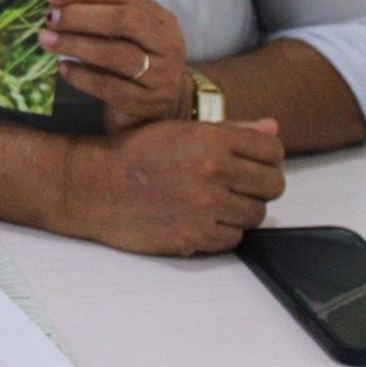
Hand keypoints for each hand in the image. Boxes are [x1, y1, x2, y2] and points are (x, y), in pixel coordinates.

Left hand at [41, 0, 190, 131]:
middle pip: (126, 21)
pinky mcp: (147, 102)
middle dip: (82, 16)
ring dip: (77, 44)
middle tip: (50, 18)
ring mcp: (161, 75)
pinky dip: (83, 76)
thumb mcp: (125, 36)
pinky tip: (63, 69)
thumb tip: (55, 1)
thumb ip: (99, 16)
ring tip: (46, 40)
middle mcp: (167, 43)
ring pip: (118, 54)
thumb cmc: (132, 64)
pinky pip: (110, 87)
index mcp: (160, 18)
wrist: (159, 111)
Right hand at [64, 119, 284, 255]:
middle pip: (273, 185)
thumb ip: (230, 130)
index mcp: (210, 139)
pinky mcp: (194, 237)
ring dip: (240, 210)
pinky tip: (201, 220)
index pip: (272, 150)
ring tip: (215, 203)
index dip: (268, 157)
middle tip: (237, 185)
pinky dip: (222, 231)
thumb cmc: (133, 153)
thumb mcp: (179, 129)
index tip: (253, 162)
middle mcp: (212, 172)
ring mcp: (205, 207)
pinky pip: (233, 239)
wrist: (92, 186)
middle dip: (259, 185)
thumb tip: (272, 127)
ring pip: (255, 214)